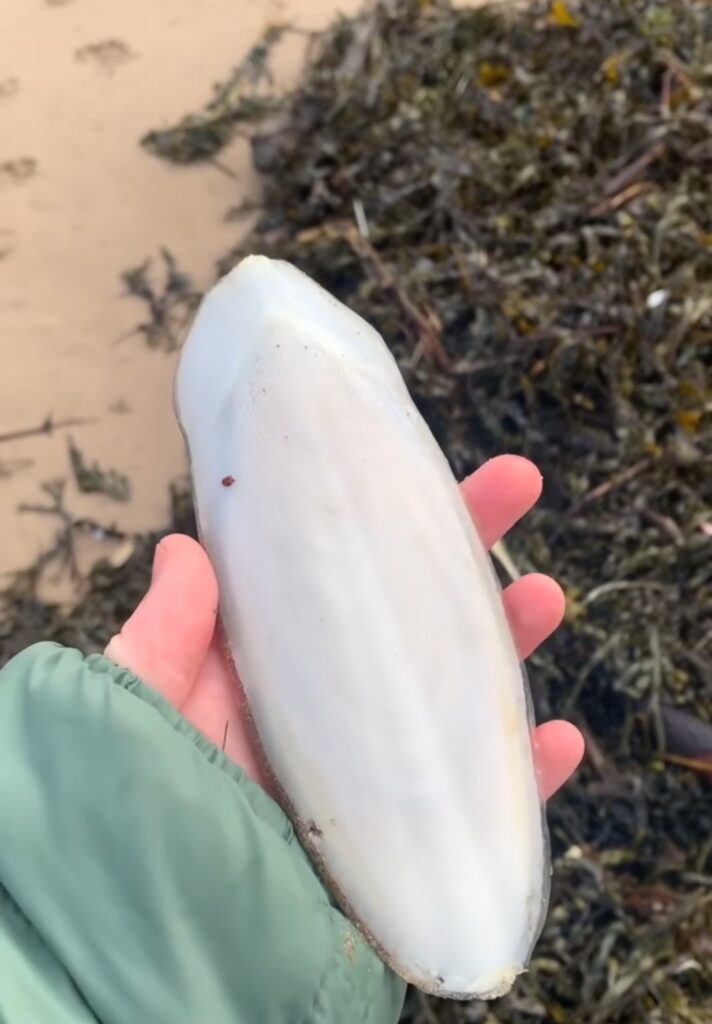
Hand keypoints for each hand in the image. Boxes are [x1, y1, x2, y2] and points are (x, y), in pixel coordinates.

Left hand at [105, 454, 583, 800]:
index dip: (378, 524)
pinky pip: (476, 813)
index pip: (335, 579)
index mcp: (267, 672)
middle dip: (461, 559)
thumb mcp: (136, 708)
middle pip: (409, 624)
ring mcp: (371, 778)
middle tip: (513, 487)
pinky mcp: (402, 847)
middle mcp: (328, 716)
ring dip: (505, 651)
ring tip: (545, 598)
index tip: (416, 467)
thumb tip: (183, 548)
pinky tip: (560, 741)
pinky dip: (523, 782)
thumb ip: (162, 637)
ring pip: (453, 703)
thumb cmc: (132, 817)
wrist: (161, 949)